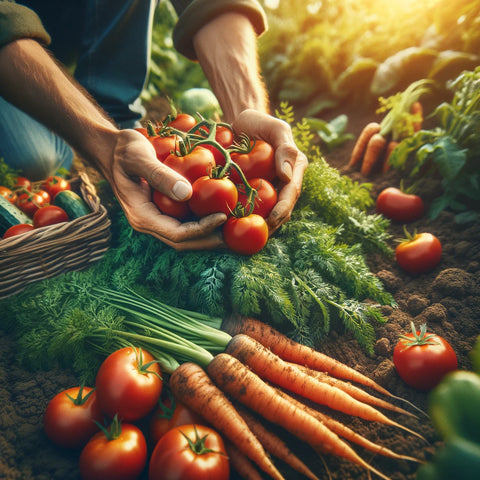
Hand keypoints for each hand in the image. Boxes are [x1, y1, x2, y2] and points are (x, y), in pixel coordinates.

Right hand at [108, 129, 226, 249]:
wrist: (112, 150)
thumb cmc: (124, 150)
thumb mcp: (138, 156)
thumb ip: (160, 174)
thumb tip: (187, 193)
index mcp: (142, 216)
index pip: (177, 234)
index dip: (202, 229)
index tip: (223, 217)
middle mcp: (149, 222)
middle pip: (183, 242)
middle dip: (209, 241)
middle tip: (235, 236)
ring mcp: (156, 218)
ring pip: (185, 236)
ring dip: (209, 235)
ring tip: (233, 231)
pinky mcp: (163, 211)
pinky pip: (185, 223)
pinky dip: (203, 222)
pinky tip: (220, 215)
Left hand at [232, 109, 307, 233]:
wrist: (239, 124)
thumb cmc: (258, 122)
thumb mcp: (275, 128)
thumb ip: (285, 148)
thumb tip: (286, 176)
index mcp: (295, 168)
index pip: (292, 192)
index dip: (284, 207)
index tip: (274, 218)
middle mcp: (285, 181)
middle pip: (283, 207)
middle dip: (274, 223)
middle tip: (262, 235)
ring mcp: (271, 187)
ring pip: (269, 211)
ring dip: (262, 225)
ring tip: (250, 240)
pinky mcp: (256, 191)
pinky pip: (254, 207)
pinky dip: (248, 218)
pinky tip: (237, 229)